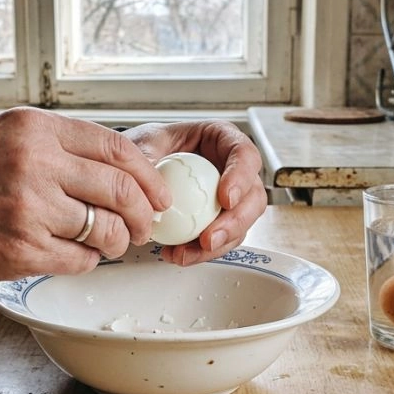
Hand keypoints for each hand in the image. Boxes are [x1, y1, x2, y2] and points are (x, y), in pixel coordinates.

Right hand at [0, 107, 171, 284]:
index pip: (117, 147)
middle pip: (122, 189)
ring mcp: (29, 208)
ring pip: (105, 229)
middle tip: (145, 226)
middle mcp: (35, 162)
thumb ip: (50, 145)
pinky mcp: (20, 250)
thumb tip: (110, 167)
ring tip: (105, 244)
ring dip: (114, 242)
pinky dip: (83, 262)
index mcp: (32, 128)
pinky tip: (69, 256)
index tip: (158, 193)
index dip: (148, 176)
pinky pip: (78, 261)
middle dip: (144, 214)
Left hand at [123, 120, 265, 264]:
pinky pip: (221, 239)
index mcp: (223, 139)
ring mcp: (230, 196)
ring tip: (187, 253)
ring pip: (242, 223)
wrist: (140, 167)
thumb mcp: (144, 142)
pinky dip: (202, 251)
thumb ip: (147, 158)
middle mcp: (233, 168)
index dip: (241, 177)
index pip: (245, 154)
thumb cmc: (150, 146)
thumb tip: (148, 185)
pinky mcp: (219, 218)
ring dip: (218, 243)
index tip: (225, 198)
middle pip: (253, 196)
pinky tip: (180, 254)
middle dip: (235, 222)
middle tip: (209, 238)